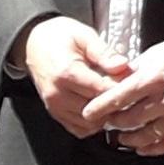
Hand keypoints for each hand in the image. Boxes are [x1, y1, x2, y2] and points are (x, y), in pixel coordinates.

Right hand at [19, 18, 132, 137]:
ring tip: (110, 96)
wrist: (32, 43)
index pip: (102, 91)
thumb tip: (123, 65)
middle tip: (123, 89)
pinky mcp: (55, 114)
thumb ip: (104, 52)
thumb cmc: (58, 37)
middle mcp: (58, 95)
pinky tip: (97, 106)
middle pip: (97, 110)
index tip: (131, 80)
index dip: (120, 87)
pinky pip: (79, 129)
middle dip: (114, 102)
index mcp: (66, 73)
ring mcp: (55, 107)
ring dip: (104, 114)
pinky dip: (92, 122)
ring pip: (89, 123)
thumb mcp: (83, 35)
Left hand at [86, 37, 163, 155]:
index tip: (88, 113)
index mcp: (152, 78)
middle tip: (105, 123)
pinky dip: (153, 149)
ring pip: (147, 136)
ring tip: (121, 139)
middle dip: (113, 123)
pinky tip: (142, 149)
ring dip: (130, 140)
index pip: (119, 97)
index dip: (100, 107)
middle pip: (130, 120)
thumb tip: (115, 82)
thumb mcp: (154, 54)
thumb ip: (134, 71)